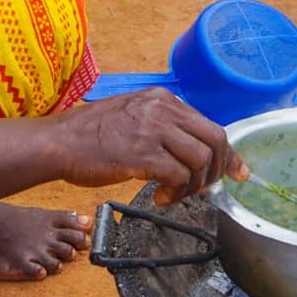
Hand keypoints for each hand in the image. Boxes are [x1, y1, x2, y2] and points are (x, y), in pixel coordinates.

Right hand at [51, 89, 248, 205]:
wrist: (59, 142)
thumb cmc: (91, 134)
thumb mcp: (133, 115)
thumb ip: (163, 126)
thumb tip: (191, 150)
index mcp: (163, 99)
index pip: (210, 124)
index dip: (228, 153)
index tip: (237, 172)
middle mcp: (162, 109)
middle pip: (215, 139)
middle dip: (219, 170)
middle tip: (205, 189)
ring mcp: (153, 130)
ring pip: (201, 160)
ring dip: (195, 185)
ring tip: (174, 194)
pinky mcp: (143, 154)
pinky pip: (179, 177)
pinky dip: (176, 193)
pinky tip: (159, 197)